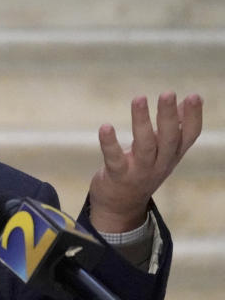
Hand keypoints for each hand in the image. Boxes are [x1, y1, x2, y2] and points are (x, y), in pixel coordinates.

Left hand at [89, 91, 202, 232]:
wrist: (121, 207)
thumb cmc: (142, 171)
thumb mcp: (162, 152)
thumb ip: (173, 128)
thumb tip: (187, 103)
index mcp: (172, 155)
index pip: (189, 135)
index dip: (193, 117)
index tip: (193, 96)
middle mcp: (160, 163)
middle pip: (169, 139)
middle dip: (169, 116)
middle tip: (168, 93)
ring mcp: (140, 171)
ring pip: (145, 146)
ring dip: (142, 122)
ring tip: (139, 98)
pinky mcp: (118, 176)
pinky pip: (115, 159)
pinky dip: (110, 143)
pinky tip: (105, 127)